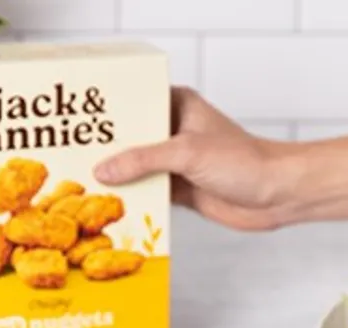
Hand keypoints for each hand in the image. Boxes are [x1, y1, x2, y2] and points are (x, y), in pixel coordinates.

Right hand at [95, 87, 290, 229]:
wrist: (277, 195)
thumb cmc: (243, 162)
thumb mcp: (187, 153)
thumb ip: (143, 160)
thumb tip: (104, 169)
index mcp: (178, 105)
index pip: (134, 102)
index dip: (107, 112)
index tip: (78, 122)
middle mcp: (174, 129)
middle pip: (131, 138)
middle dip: (106, 149)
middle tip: (70, 155)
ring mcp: (177, 160)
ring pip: (137, 167)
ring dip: (118, 178)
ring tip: (80, 183)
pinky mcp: (181, 188)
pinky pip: (149, 191)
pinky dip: (134, 198)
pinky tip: (108, 205)